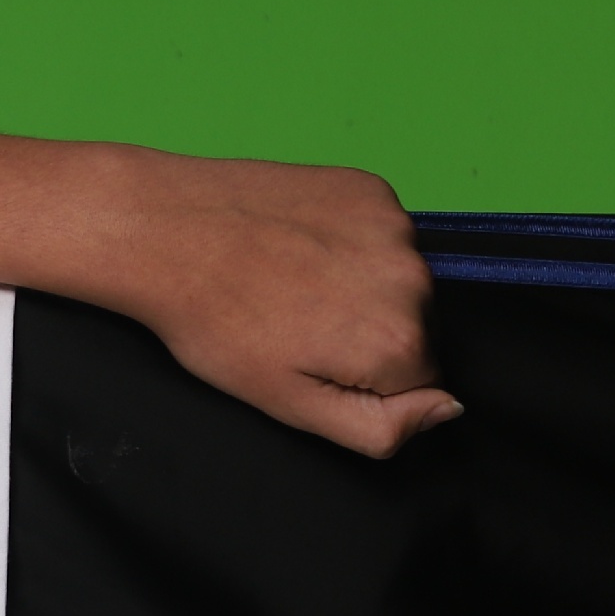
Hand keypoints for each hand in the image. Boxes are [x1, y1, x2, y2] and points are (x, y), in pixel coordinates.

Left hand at [87, 147, 461, 457]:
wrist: (165, 232)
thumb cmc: (216, 325)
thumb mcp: (291, 404)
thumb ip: (380, 426)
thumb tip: (450, 409)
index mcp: (400, 340)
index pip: (420, 382)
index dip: (364, 380)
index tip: (310, 359)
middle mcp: (414, 278)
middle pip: (417, 327)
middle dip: (365, 332)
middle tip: (294, 321)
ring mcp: (395, 225)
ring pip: (399, 279)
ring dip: (359, 285)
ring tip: (288, 282)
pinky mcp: (372, 188)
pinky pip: (381, 233)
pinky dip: (348, 241)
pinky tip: (295, 244)